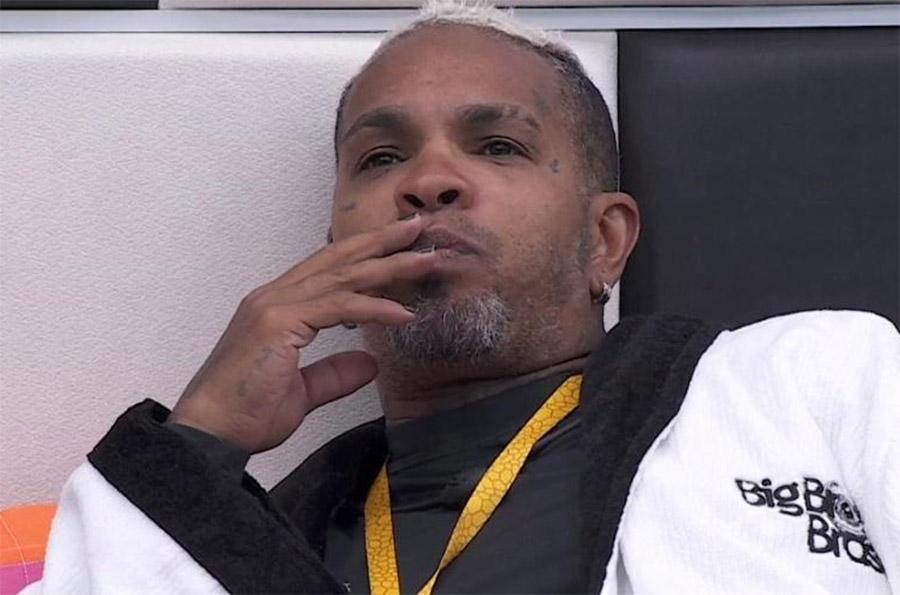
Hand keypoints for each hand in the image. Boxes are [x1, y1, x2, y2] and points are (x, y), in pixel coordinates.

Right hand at [169, 215, 434, 453]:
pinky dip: (374, 307)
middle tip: (421, 226)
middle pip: (339, 258)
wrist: (209, 434)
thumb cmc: (246, 415)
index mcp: (277, 306)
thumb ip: (334, 373)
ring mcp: (274, 306)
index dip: (365, 253)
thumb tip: (370, 362)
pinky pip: (339, 307)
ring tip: (427, 259)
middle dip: (382, 241)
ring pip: (344, 276)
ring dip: (390, 266)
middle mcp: (274, 296)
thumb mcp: (302, 392)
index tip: (402, 246)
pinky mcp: (279, 323)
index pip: (329, 268)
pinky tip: (403, 313)